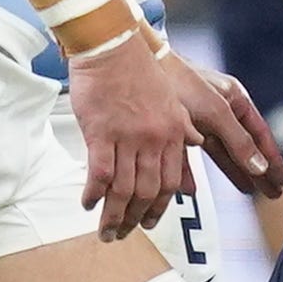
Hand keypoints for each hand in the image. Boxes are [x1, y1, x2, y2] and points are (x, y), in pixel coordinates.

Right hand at [68, 32, 199, 240]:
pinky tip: (88, 205)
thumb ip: (181, 127)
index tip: (149, 220)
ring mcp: (129, 137)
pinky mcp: (102, 132)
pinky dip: (94, 194)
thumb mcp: (173, 100)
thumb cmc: (140, 71)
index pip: (172, 181)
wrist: (114, 48)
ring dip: (114, 215)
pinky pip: (100, 173)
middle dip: (136, 218)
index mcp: (175, 133)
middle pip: (149, 192)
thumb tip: (194, 144)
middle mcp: (155, 139)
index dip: (160, 206)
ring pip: (124, 189)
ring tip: (106, 231)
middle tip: (124, 233)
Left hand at [163, 54, 282, 198]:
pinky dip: (191, 174)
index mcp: (236, 101)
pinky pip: (188, 157)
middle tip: (272, 190)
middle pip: (245, 147)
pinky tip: (195, 189)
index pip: (260, 135)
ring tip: (249, 189)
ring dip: (234, 172)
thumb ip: (239, 140)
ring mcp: (199, 121)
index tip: (282, 178)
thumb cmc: (182, 81)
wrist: (141, 73)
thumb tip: (259, 166)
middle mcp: (220, 112)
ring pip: (221, 153)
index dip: (272, 158)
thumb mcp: (217, 113)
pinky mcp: (177, 131)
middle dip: (259, 169)